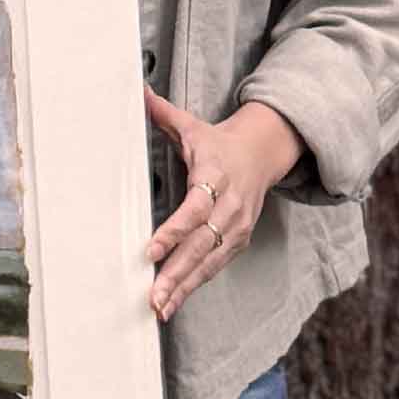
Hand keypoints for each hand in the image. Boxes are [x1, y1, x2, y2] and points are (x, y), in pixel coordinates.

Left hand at [142, 89, 304, 323]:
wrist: (261, 154)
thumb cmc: (216, 143)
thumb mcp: (191, 125)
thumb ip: (162, 112)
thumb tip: (137, 91)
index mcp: (215, 175)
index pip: (195, 208)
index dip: (174, 231)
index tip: (151, 250)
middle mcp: (229, 205)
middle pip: (201, 244)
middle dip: (176, 271)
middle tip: (152, 294)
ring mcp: (236, 226)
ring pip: (209, 261)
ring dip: (183, 286)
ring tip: (159, 307)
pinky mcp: (238, 240)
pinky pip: (214, 267)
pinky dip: (193, 286)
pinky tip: (173, 303)